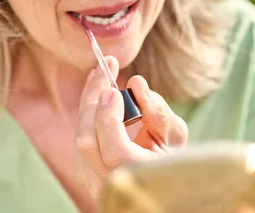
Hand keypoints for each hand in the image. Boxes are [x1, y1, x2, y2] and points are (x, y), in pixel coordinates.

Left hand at [73, 56, 187, 199]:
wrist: (158, 183)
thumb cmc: (173, 160)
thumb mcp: (174, 137)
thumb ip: (157, 112)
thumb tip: (136, 82)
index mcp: (140, 180)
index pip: (115, 152)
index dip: (110, 118)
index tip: (113, 90)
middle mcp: (112, 187)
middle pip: (87, 141)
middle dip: (93, 99)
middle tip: (104, 68)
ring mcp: (94, 183)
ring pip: (80, 139)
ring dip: (89, 102)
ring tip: (100, 75)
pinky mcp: (85, 173)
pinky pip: (81, 139)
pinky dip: (88, 114)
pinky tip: (97, 93)